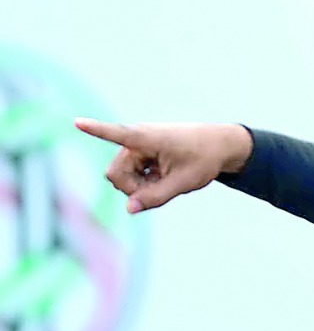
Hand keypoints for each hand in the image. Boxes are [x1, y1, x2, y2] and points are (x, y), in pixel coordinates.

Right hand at [75, 119, 252, 213]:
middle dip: (132, 189)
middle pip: (116, 174)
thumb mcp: (183, 183)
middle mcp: (137, 139)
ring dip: (139, 186)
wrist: (220, 145)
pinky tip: (162, 179)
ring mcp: (137, 146)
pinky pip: (131, 174)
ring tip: (164, 183)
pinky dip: (143, 182)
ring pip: (122, 177)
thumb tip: (129, 209)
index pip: (116, 133)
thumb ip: (156, 197)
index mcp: (147, 138)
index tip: (76, 121)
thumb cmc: (204, 160)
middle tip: (159, 192)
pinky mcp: (140, 153)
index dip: (96, 130)